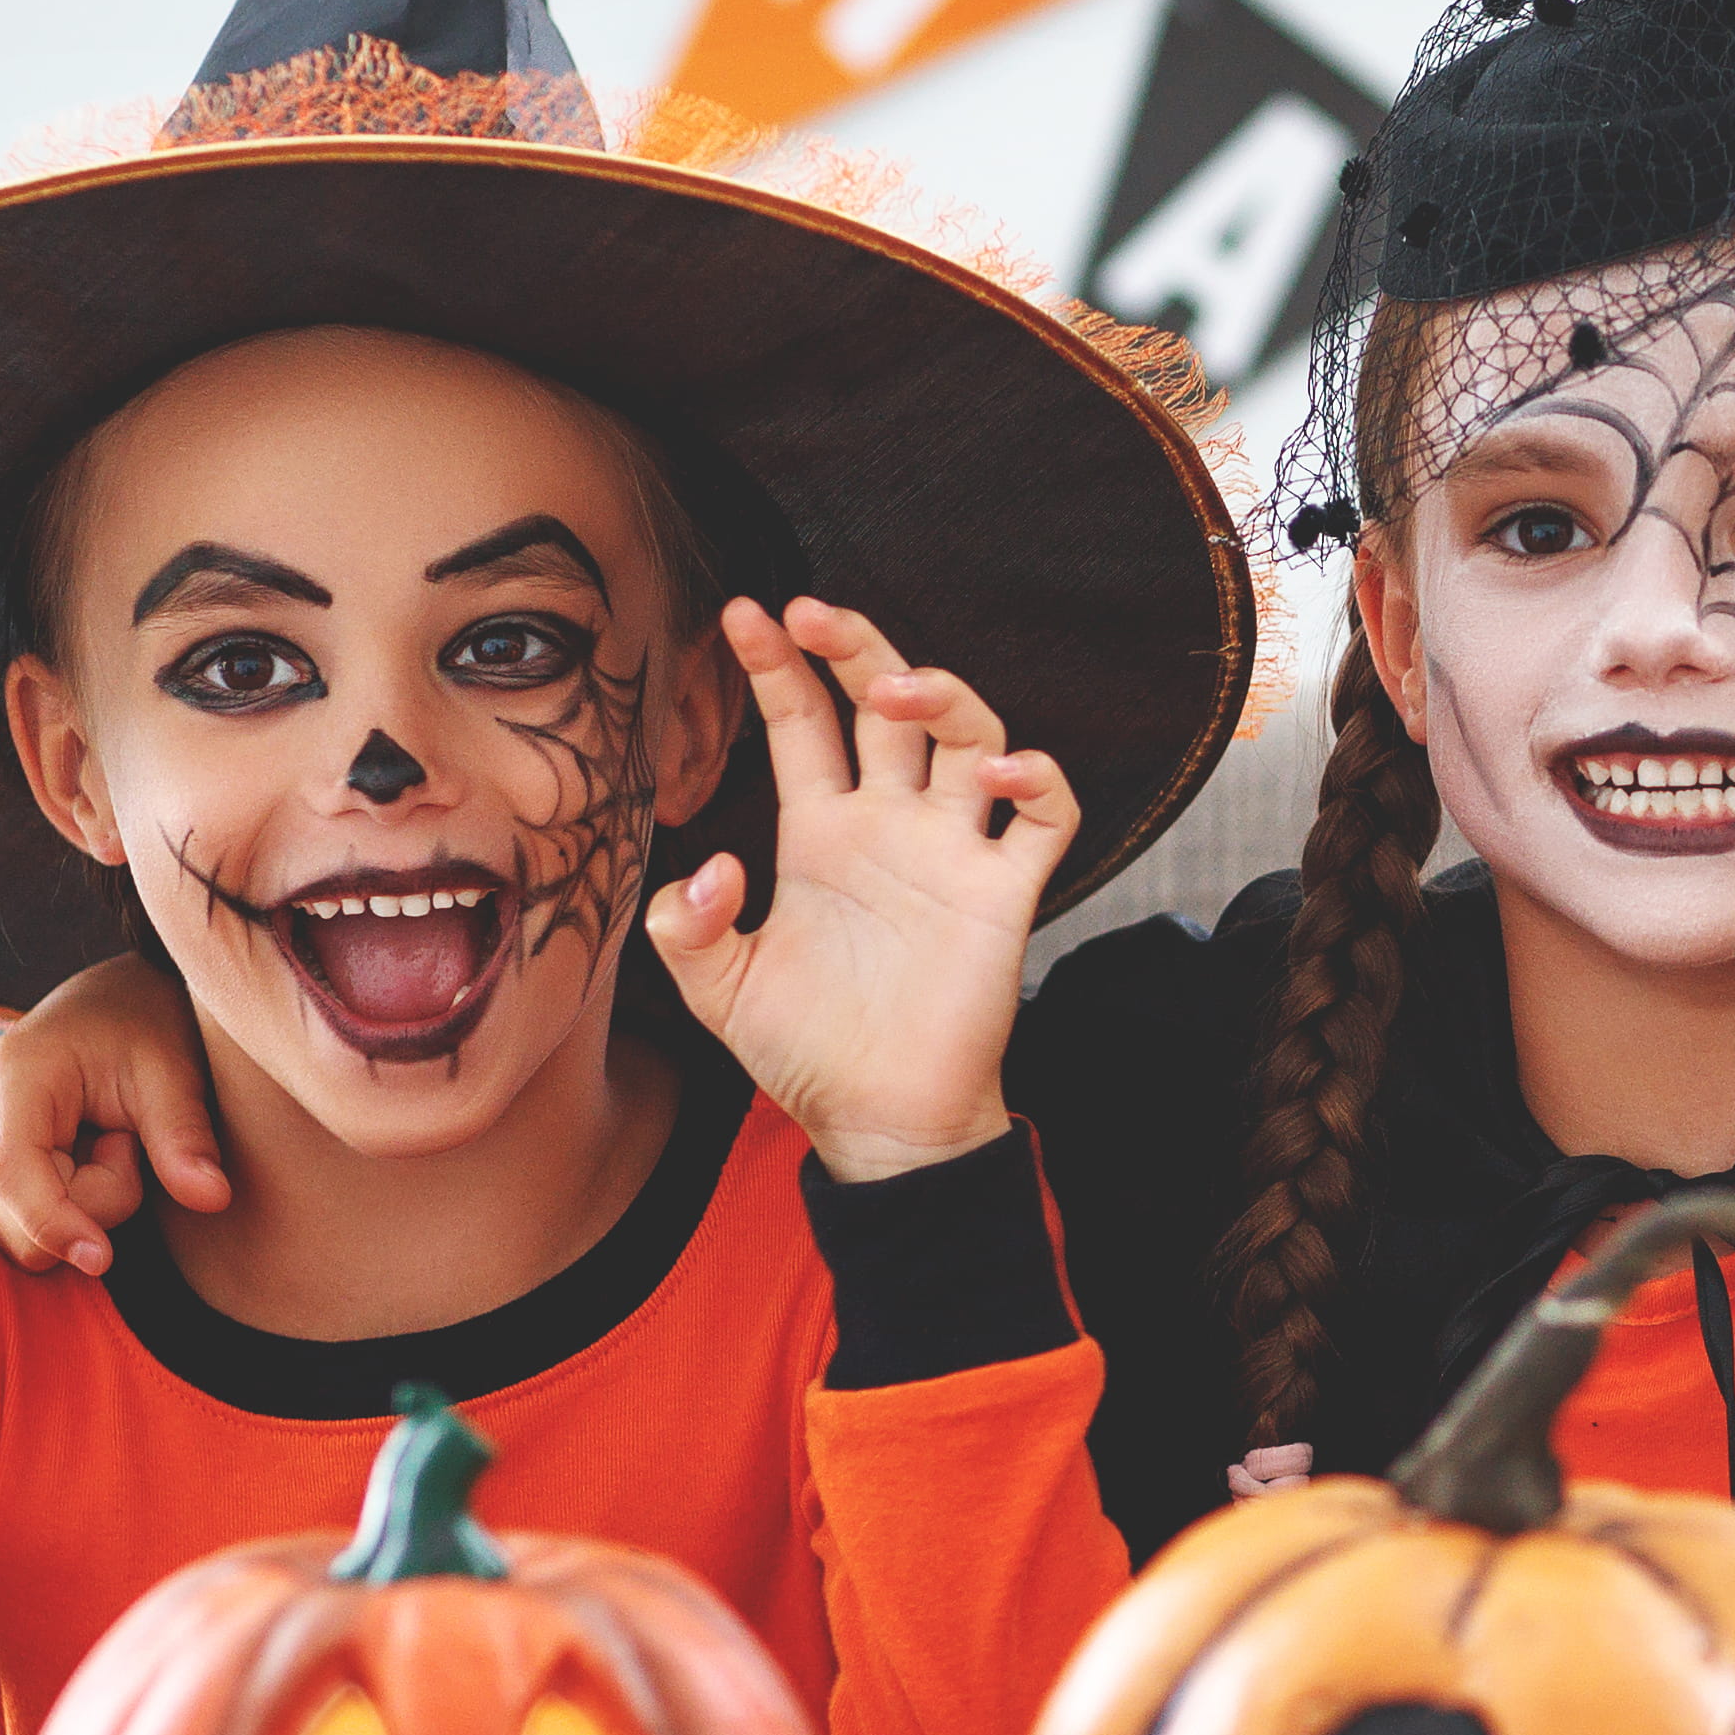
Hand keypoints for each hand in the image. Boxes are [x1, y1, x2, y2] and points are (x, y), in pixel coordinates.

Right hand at [0, 952, 219, 1275]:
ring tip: (102, 1141)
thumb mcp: (173, 1071)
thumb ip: (184, 1136)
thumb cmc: (141, 1028)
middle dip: (95, 1201)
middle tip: (125, 1137)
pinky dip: (63, 1211)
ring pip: (23, 1237)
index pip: (10, 1171)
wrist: (110, 1007)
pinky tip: (78, 1160)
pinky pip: (20, 1232)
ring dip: (83, 1207)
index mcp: (10, 1075)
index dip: (54, 1222)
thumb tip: (212, 1198)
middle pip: (25, 1221)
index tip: (104, 1258)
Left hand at [647, 598, 1071, 1184]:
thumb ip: (688, 928)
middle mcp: (890, 826)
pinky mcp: (1005, 897)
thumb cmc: (804, 1052)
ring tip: (898, 690)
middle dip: (857, 649)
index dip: (777, 666)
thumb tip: (714, 868)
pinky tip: (1005, 776)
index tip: (745, 614)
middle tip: (817, 612)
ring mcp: (952, 854)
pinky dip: (1039, 784)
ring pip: (970, 738)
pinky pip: (1046, 819)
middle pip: (888, 707)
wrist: (878, 1122)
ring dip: (942, 698)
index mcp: (820, 833)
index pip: (803, 722)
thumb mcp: (717, 990)